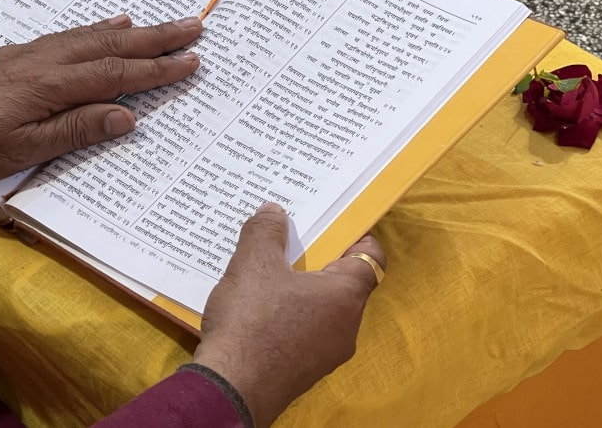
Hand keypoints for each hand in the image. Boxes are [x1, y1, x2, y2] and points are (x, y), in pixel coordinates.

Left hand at [0, 15, 201, 182]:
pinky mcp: (19, 55)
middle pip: (113, 45)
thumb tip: (126, 117)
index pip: (118, 75)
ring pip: (93, 36)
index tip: (192, 62)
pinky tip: (105, 26)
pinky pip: (71, 35)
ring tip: (161, 25)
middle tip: (194, 27)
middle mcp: (48, 60)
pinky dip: (97, 29)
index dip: (158, 70)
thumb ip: (76, 130)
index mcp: (53, 85)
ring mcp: (33, 53)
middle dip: (157, 38)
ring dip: (132, 31)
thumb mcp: (22, 149)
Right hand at [192, 203, 384, 426]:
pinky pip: (304, 332)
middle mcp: (346, 328)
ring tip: (268, 271)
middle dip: (319, 260)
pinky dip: (289, 316)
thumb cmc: (251, 322)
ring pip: (322, 310)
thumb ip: (266, 231)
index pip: (370, 259)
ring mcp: (326, 355)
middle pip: (344, 283)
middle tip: (293, 241)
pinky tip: (257, 308)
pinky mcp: (304, 371)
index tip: (334, 224)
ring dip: (300, 290)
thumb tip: (273, 212)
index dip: (356, 237)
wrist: (231, 389)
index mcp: (345, 297)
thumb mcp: (253, 263)